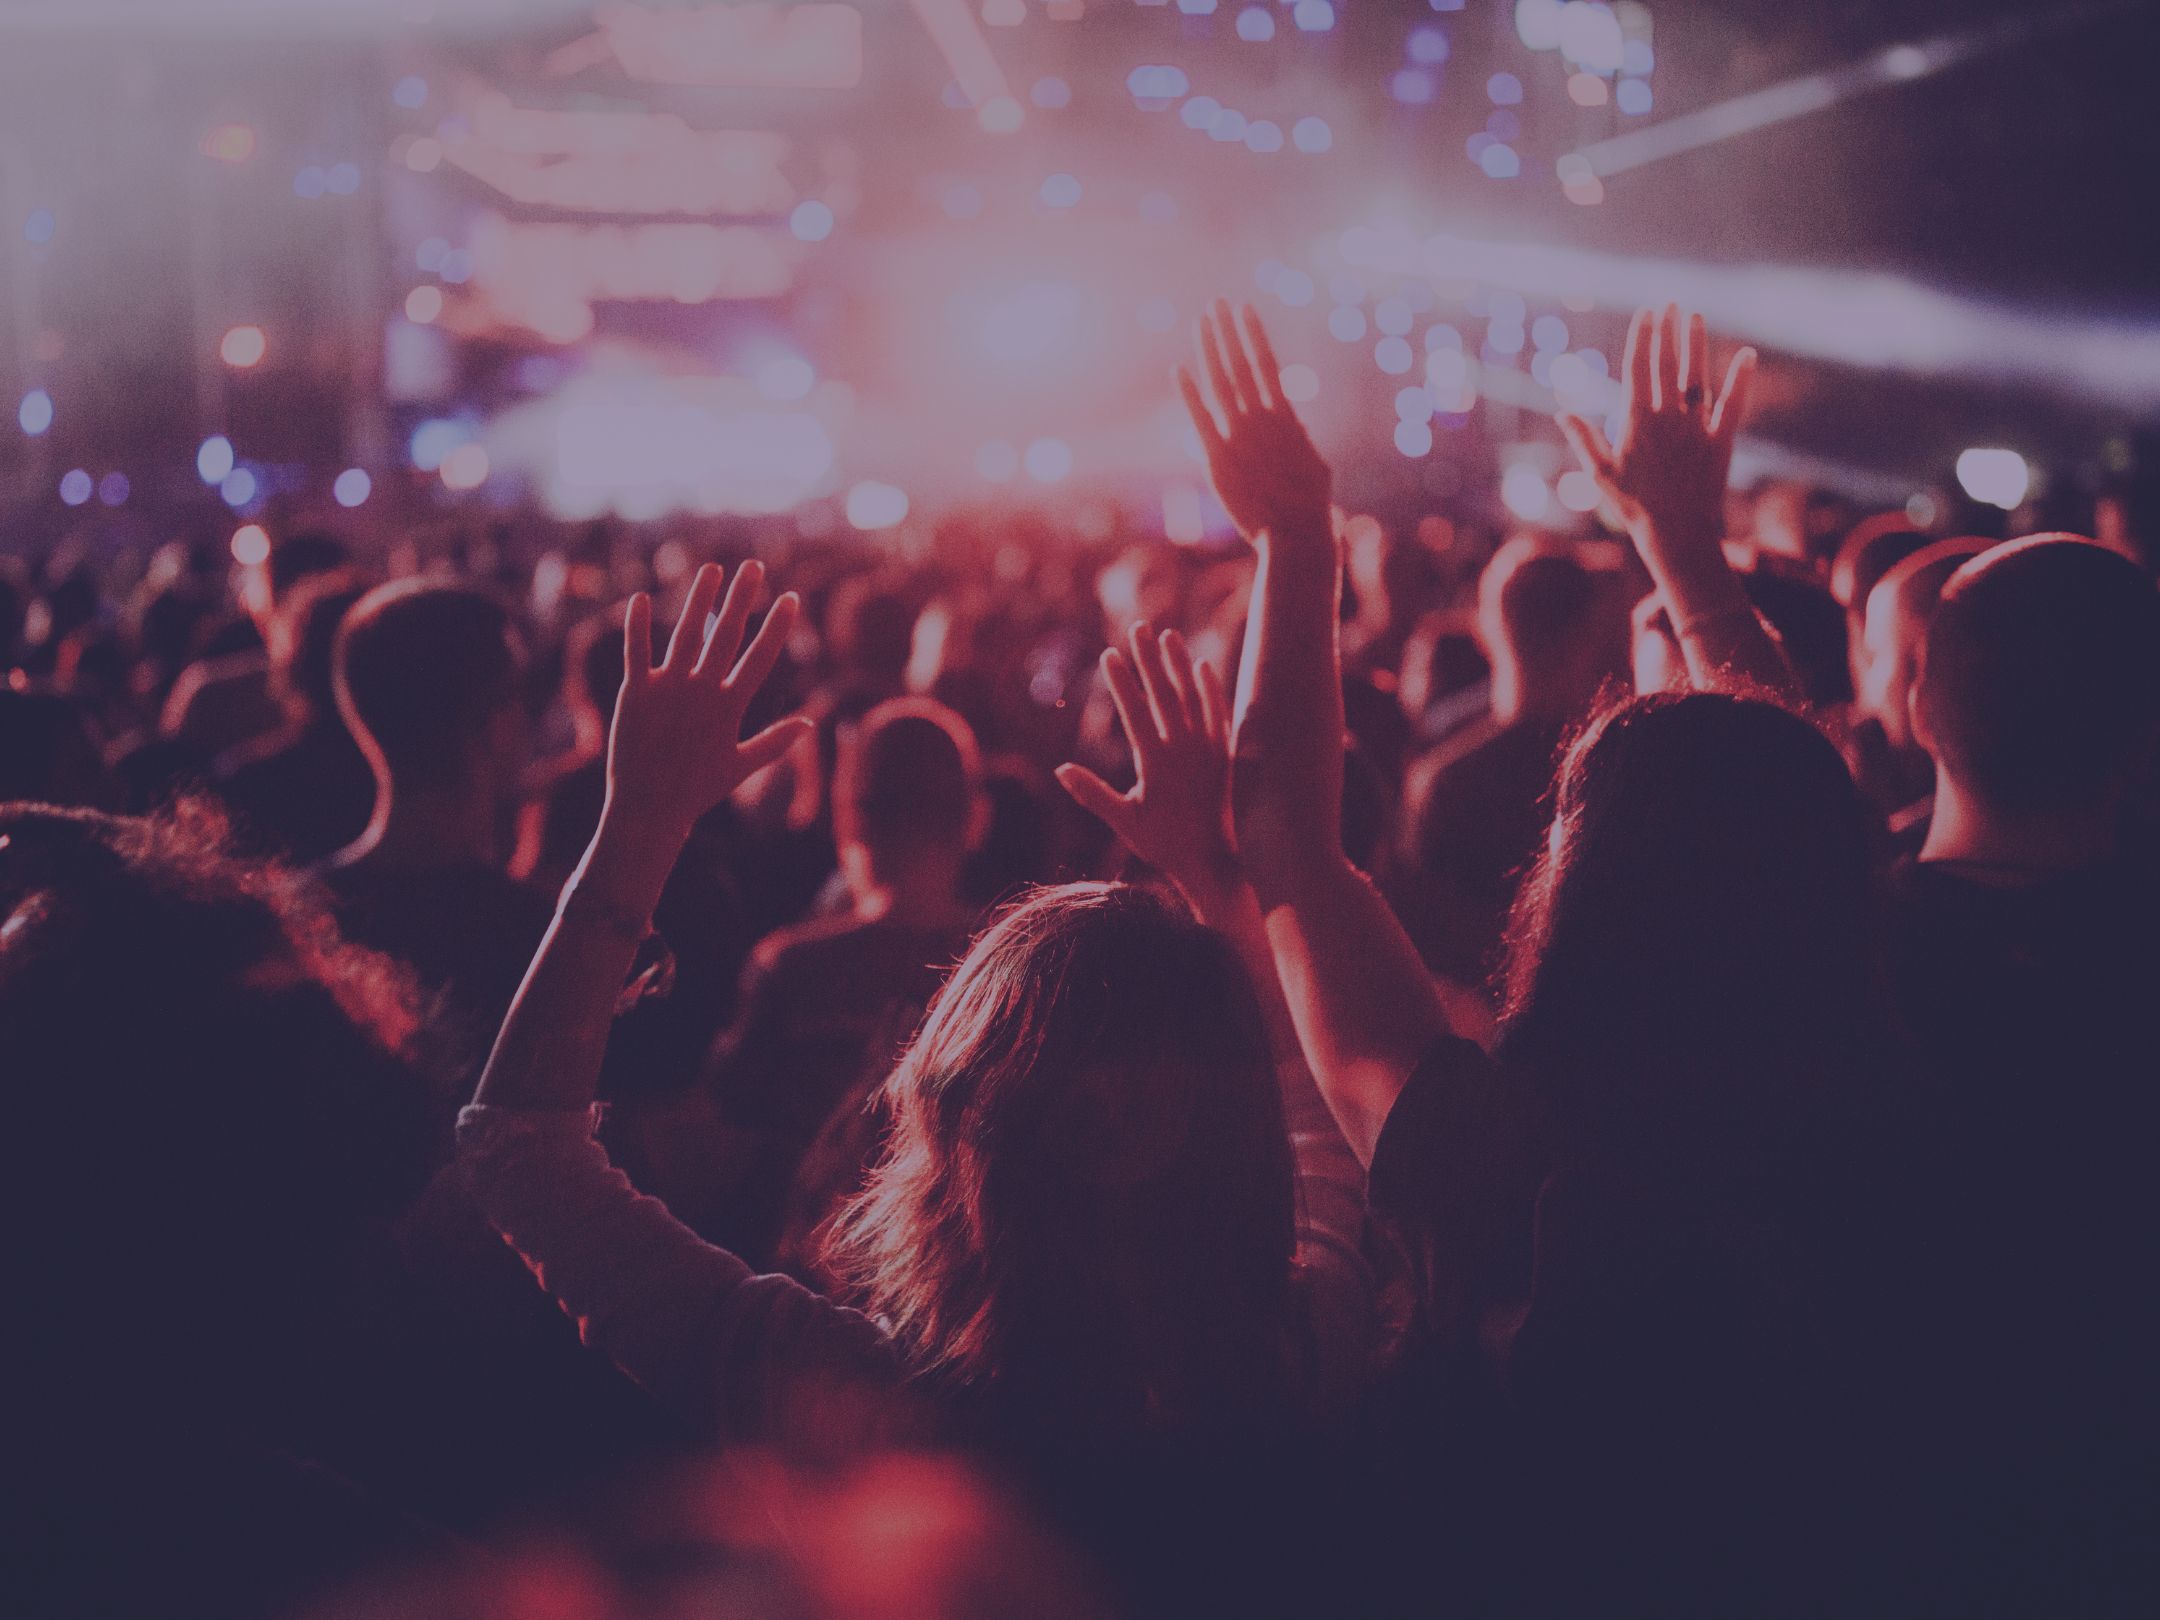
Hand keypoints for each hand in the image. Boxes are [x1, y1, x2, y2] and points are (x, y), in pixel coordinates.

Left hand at [603, 561, 809, 846]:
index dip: (777, 626)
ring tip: (712, 570)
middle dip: (742, 597)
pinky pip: (636, 651)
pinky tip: (639, 597)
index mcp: (728, 707)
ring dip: (699, 599)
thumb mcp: (741, 766)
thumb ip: (775, 742)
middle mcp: (700, 691)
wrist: (649, 809)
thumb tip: (809, 724)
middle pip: (726, 634)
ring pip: (686, 633)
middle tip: (753, 566)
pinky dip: (637, 624)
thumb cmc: (698, 790)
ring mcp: (667, 689)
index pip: (760, 657)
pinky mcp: (634, 693)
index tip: (791, 598)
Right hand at [1057, 622, 1238, 911]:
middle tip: (1139, 627)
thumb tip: (1061, 769)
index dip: (1121, 681)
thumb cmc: (1162, 844)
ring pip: (1193, 696)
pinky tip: (1203, 667)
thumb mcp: (1122, 821)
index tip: (1109, 654)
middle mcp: (1183, 749)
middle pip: (1163, 694)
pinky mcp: (1223, 754)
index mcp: (1155, 763)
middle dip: (1149, 659)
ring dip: (1180, 664)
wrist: (1211, 861)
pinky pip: (1218, 713)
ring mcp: (1207, 749)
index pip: (1134, 711)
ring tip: (1169, 635)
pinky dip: (1210, 689)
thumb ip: (1093, 793)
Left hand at [1179, 299, 1332, 548]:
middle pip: (1239, 365)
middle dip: (1227, 331)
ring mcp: (1239, 438)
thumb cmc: (1308, 506)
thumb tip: (1295, 427)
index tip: (1244, 308)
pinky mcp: (1218, 461)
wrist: (1295, 535)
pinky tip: (1179, 369)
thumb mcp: (1313, 465)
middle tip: (1216, 302)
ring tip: (1202, 322)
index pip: (1266, 364)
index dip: (1253, 334)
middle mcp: (1261, 420)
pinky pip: (1200, 420)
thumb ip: (1299, 440)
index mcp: (1286, 417)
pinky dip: (1189, 394)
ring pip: (1220, 383)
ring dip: (1210, 350)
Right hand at [1558, 304, 1754, 591]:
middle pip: (1667, 365)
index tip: (1645, 313)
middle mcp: (1667, 418)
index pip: (1638, 369)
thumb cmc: (1633, 506)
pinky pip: (1732, 404)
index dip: (1642, 338)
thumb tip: (1562, 411)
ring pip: (1696, 376)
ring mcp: (1696, 428)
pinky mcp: (1721, 441)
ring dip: (1696, 345)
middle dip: (1668, 331)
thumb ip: (1584, 438)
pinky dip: (1742, 380)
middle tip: (1669, 304)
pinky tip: (1747, 354)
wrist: (1676, 533)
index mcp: (1636, 422)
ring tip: (1695, 317)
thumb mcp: (1600, 474)